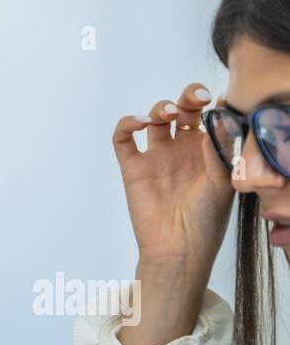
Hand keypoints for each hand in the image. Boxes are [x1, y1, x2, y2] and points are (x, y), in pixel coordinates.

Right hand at [113, 83, 234, 344]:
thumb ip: (219, 145)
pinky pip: (123, 139)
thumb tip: (216, 113)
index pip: (208, 114)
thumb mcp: (222, 178)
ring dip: (162, 106)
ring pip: (155, 118)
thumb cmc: (206, 219)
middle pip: (182, 109)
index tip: (217, 102)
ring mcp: (156, 157)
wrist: (179, 248)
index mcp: (207, 150)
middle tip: (195, 100)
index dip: (211, 102)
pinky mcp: (133, 168)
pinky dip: (126, 124)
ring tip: (170, 113)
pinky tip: (137, 122)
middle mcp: (182, 149)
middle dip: (188, 97)